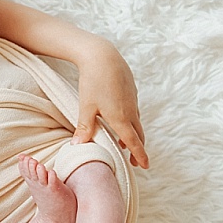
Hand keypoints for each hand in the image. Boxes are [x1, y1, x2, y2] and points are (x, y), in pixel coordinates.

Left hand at [73, 45, 148, 168]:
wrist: (103, 56)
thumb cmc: (93, 81)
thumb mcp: (86, 106)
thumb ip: (84, 127)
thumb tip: (77, 146)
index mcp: (120, 118)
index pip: (133, 142)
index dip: (140, 155)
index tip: (145, 166)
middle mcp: (131, 111)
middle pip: (139, 135)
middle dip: (138, 149)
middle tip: (136, 162)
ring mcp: (133, 100)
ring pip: (137, 122)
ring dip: (134, 135)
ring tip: (125, 144)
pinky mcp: (132, 91)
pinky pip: (134, 111)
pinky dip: (131, 121)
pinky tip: (122, 120)